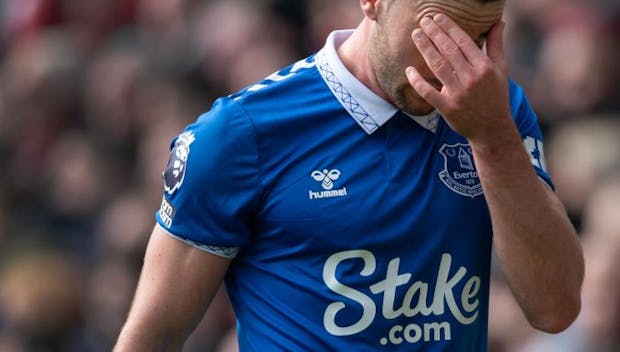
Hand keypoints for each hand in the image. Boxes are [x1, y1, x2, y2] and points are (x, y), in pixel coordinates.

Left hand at [406, 14, 511, 143]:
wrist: (492, 129)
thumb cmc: (497, 96)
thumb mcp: (501, 70)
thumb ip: (496, 45)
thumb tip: (498, 22)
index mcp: (484, 67)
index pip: (463, 41)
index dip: (448, 27)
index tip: (437, 17)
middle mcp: (471, 78)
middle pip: (448, 50)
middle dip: (434, 33)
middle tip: (423, 21)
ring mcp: (458, 93)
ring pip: (437, 66)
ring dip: (425, 48)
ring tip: (416, 35)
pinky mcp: (447, 107)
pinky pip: (428, 92)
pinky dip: (417, 81)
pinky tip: (409, 69)